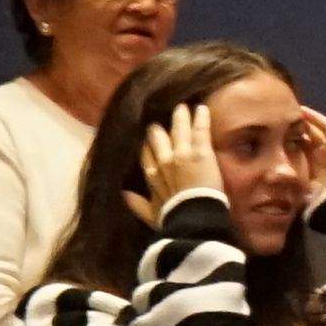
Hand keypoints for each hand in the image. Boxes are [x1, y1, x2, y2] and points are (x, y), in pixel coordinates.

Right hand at [134, 99, 222, 217]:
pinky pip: (200, 131)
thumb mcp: (152, 214)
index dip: (148, 146)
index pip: (146, 155)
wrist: (192, 218)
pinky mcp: (201, 153)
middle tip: (160, 122)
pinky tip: (202, 108)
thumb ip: (137, 204)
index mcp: (152, 175)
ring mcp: (182, 154)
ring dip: (180, 117)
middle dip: (159, 129)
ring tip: (182, 107)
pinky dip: (201, 118)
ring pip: (179, 130)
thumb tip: (123, 195)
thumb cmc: (173, 218)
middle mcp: (164, 161)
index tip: (149, 139)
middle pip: (158, 138)